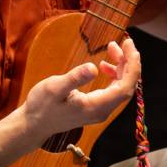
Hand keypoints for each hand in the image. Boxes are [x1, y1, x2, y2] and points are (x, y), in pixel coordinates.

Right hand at [17, 38, 140, 147]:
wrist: (33, 124)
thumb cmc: (41, 106)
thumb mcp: (54, 88)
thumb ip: (74, 78)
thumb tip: (93, 67)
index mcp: (97, 107)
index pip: (126, 87)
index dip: (132, 67)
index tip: (131, 47)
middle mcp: (103, 110)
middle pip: (126, 85)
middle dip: (128, 63)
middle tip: (124, 42)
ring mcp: (100, 109)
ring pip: (120, 86)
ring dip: (121, 66)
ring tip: (112, 48)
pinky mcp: (95, 106)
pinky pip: (112, 89)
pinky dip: (113, 74)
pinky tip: (104, 65)